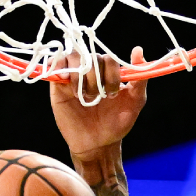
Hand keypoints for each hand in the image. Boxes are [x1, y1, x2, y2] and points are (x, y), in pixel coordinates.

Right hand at [50, 48, 148, 162]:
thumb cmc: (116, 124)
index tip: (112, 95)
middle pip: (91, 57)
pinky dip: (61, 68)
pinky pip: (56, 63)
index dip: (111, 75)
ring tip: (83, 96)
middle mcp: (92, 70)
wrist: (97, 144)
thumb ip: (140, 79)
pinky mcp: (58, 83)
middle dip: (96, 79)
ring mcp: (74, 75)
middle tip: (97, 99)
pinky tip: (68, 83)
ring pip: (74, 57)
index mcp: (109, 72)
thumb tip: (138, 51)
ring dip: (80, 76)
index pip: (109, 58)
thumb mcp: (135, 102)